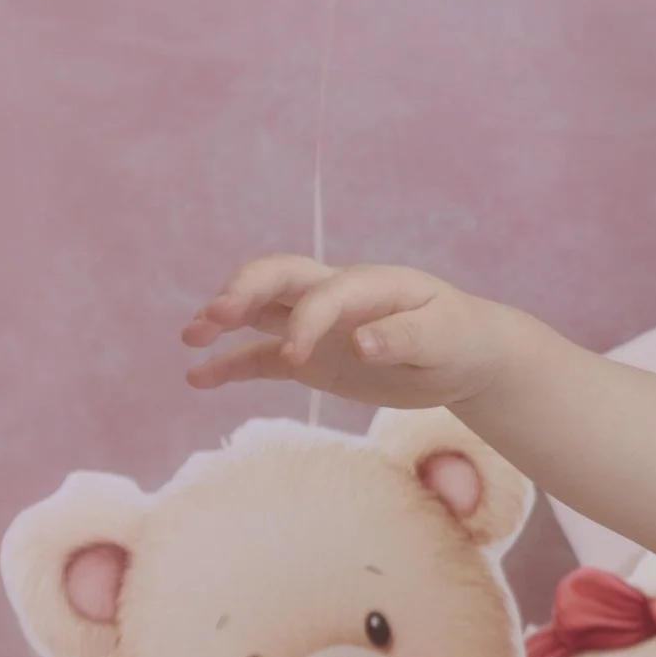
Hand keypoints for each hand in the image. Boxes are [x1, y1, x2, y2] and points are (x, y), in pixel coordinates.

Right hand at [182, 255, 497, 408]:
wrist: (465, 354)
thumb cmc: (458, 339)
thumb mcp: (445, 339)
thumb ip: (405, 338)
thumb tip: (361, 342)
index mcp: (369, 284)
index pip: (324, 294)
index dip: (305, 322)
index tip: (296, 359)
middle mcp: (334, 295)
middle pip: (277, 278)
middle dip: (242, 292)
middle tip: (213, 318)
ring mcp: (317, 325)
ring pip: (260, 309)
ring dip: (224, 318)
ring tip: (190, 337)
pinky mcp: (310, 357)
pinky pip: (262, 357)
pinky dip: (230, 365)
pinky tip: (197, 378)